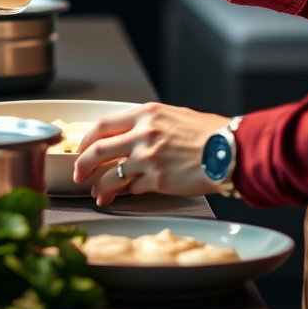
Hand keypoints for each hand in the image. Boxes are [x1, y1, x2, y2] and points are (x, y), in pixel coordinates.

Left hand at [72, 102, 229, 206]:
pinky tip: (124, 195)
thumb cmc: (208, 133)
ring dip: (100, 186)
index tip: (82, 149)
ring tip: (97, 194)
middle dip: (83, 165)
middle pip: (99, 150)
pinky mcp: (157, 181)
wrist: (229, 150)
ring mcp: (148, 158)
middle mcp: (143, 134)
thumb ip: (150, 123)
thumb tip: (131, 134)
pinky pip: (132, 188)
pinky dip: (125, 192)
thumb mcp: (174, 115)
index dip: (87, 140)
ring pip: (111, 174)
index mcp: (146, 113)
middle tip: (79, 174)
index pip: (103, 124)